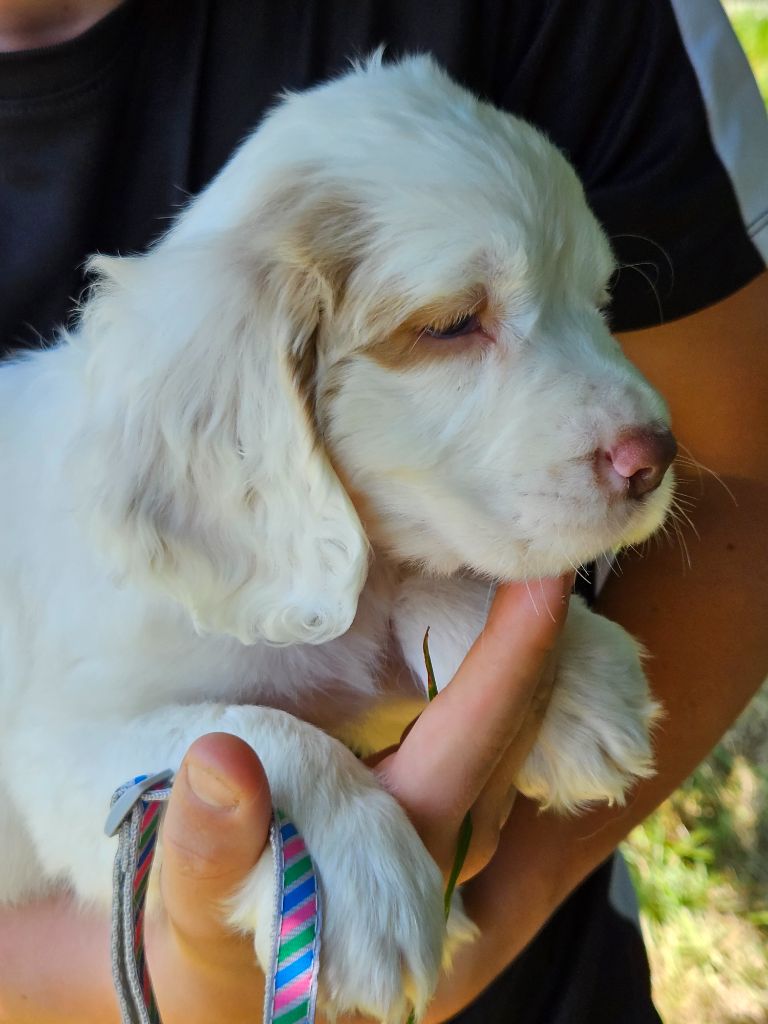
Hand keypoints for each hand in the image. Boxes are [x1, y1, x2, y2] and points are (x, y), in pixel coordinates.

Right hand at [0, 578, 568, 1023]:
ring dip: (527, 664)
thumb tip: (223, 762)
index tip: (543, 576)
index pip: (471, 743)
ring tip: (531, 586)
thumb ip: (207, 847)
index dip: (510, 657)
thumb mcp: (192, 909)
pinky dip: (498, 687)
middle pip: (516, 736)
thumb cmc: (206, 944)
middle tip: (549, 557)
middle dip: (540, 644)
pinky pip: (488, 744)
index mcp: (400, 862)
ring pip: (513, 741)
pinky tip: (492, 642)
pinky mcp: (439, 825)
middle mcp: (448, 851)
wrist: (227, 991)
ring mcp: (452, 838)